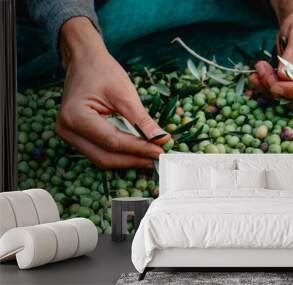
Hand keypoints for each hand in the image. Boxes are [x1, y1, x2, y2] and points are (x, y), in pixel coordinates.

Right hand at [56, 17, 169, 168]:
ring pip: (102, 159)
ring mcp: (69, 136)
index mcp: (75, 116)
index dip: (139, 149)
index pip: (112, 141)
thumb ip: (142, 120)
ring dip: (128, 161)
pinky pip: (100, 153)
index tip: (160, 152)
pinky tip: (138, 154)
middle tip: (158, 158)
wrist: (83, 61)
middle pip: (105, 157)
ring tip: (151, 158)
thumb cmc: (102, 72)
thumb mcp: (125, 94)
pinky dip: (120, 156)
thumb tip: (162, 140)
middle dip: (134, 160)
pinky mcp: (77, 138)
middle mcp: (67, 130)